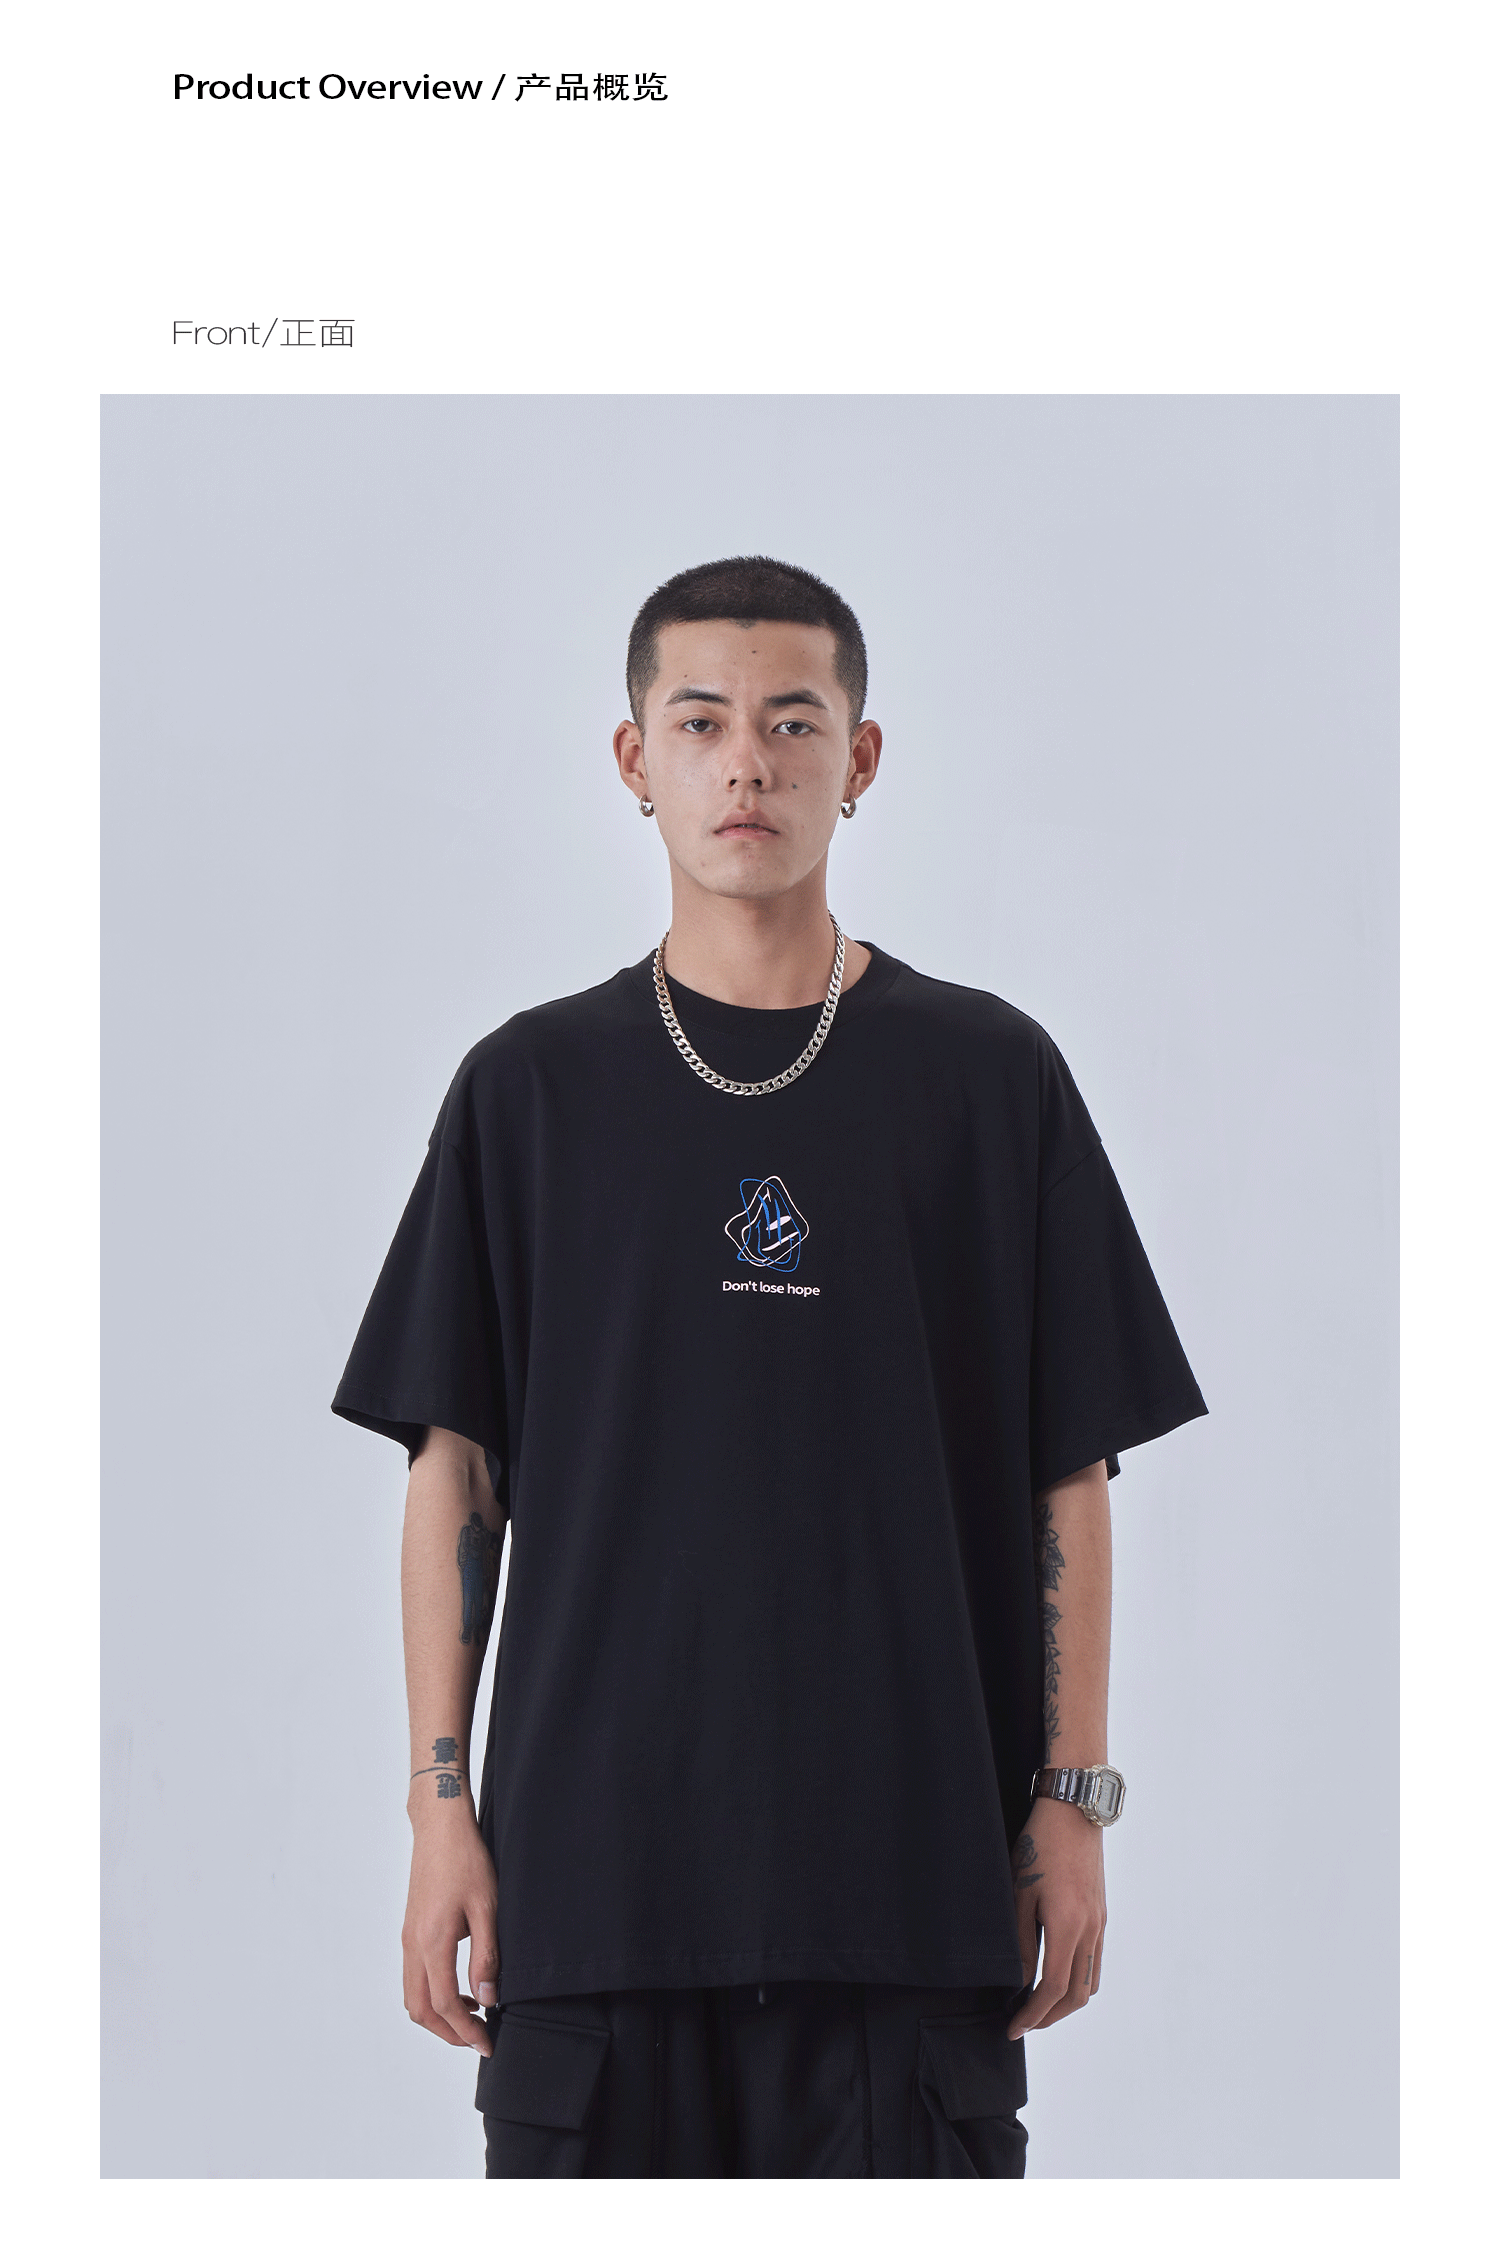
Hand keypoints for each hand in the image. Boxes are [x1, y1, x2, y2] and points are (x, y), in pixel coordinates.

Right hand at [401, 1792, 500, 2056]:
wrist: (440, 1828)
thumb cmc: (466, 1861)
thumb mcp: (487, 1907)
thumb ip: (486, 1956)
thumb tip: (487, 1999)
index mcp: (432, 1942)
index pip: (444, 2005)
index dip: (466, 2031)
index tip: (487, 2043)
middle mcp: (413, 1945)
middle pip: (420, 2010)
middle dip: (448, 2033)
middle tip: (478, 2038)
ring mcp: (408, 1938)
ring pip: (412, 1996)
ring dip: (438, 2015)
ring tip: (472, 2015)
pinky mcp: (410, 1930)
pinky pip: (414, 1977)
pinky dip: (432, 1994)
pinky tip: (460, 1987)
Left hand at [1006, 1796, 1106, 2036]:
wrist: (1074, 1811)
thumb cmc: (1039, 1846)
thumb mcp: (1020, 1894)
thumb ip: (1022, 1943)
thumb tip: (1020, 1983)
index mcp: (1068, 1927)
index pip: (1052, 1990)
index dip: (1032, 2015)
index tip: (1012, 2027)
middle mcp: (1090, 1930)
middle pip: (1077, 1996)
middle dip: (1050, 2017)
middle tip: (1022, 2023)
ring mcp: (1100, 1923)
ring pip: (1091, 1982)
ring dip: (1067, 2002)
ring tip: (1039, 2006)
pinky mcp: (1102, 1913)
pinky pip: (1096, 1961)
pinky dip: (1079, 1980)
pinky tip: (1058, 1975)